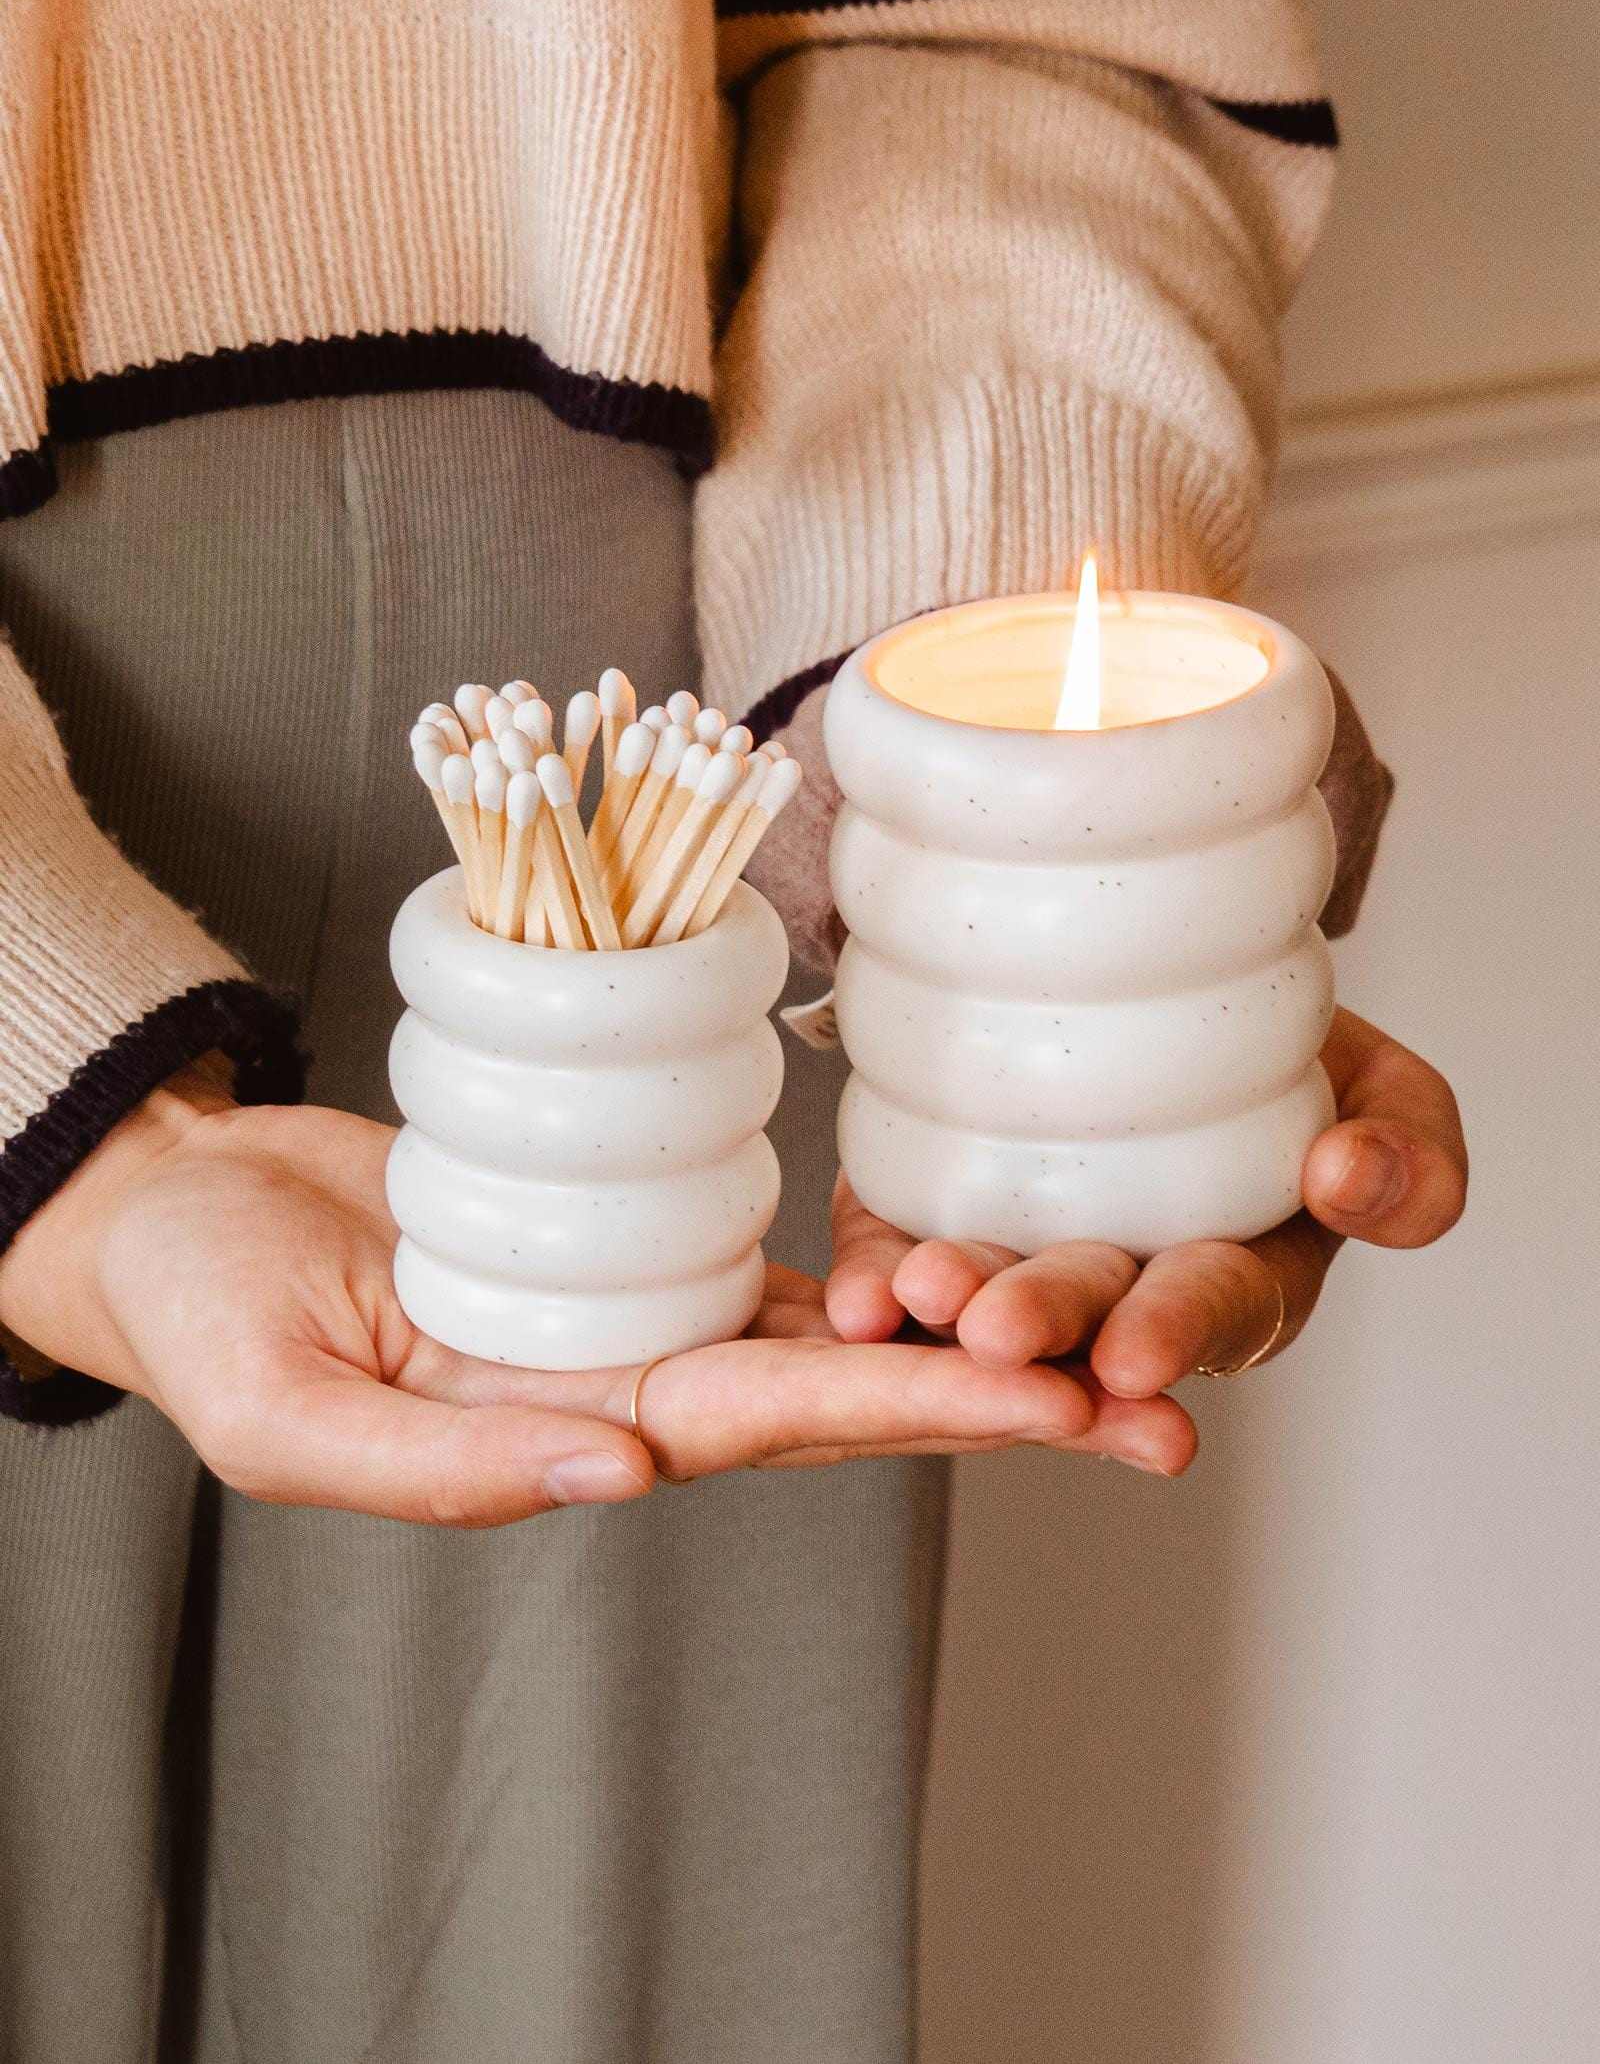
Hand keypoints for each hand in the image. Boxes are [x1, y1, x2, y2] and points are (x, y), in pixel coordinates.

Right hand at [0, 1077, 1130, 1524]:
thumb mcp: (287, 1417)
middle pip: (852, 1386)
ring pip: (836, 1321)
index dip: (920, 1410)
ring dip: (969, 1325)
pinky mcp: (631, 1233)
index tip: (1063, 1406)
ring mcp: (642, 1306)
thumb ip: (440, 1470)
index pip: (776, 1427)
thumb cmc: (209, 1318)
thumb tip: (623, 1482)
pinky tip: (970, 1247)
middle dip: (1007, 1396)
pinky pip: (769, 1251)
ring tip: (1117, 1315)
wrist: (186, 1215)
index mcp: (569, 1430)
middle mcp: (635, 1380)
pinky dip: (872, 1257)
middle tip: (1165, 1401)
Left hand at [826, 1008, 1465, 1426]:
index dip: (1176, 1334)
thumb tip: (1349, 1176)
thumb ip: (1407, 1160)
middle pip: (1082, 1318)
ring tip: (912, 1297)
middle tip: (996, 1331)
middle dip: (1042, 1327)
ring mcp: (1021, 1255)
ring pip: (980, 1298)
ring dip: (943, 1311)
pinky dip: (875, 1281)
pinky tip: (854, 1296)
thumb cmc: (1302, 1064)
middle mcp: (1120, 1288)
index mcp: (1235, 1279)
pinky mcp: (935, 1212)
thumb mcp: (1391, 1098)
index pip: (1211, 1313)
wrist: (1190, 995)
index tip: (1137, 1355)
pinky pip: (898, 1254)